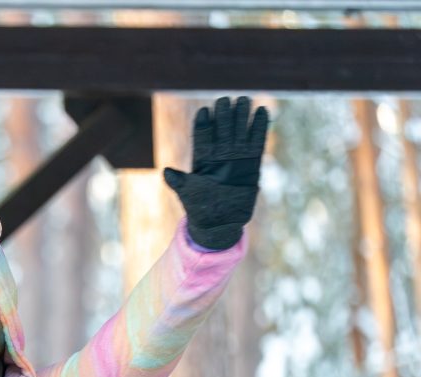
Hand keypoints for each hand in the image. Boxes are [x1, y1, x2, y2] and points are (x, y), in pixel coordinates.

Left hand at [164, 96, 268, 250]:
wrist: (219, 223)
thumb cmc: (200, 209)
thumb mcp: (187, 195)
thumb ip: (179, 182)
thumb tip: (166, 171)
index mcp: (202, 161)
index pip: (202, 138)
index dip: (203, 125)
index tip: (204, 111)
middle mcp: (219, 156)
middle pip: (221, 131)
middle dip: (223, 115)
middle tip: (225, 99)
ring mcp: (236, 158)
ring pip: (239, 133)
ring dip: (241, 116)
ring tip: (243, 99)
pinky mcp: (252, 163)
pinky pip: (257, 142)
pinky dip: (259, 128)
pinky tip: (262, 111)